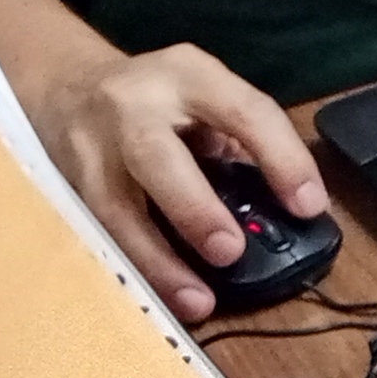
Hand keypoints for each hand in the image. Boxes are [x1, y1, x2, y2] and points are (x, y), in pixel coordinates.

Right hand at [29, 45, 328, 323]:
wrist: (66, 83)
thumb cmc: (157, 97)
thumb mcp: (204, 92)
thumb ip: (240, 139)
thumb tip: (289, 209)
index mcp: (187, 75)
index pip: (243, 110)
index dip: (280, 158)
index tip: (309, 206)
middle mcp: (132, 107)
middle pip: (155, 156)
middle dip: (193, 209)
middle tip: (230, 252)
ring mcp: (91, 149)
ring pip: (114, 209)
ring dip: (157, 261)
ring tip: (196, 302)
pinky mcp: (69, 188)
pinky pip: (97, 235)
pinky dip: (131, 269)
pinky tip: (158, 298)